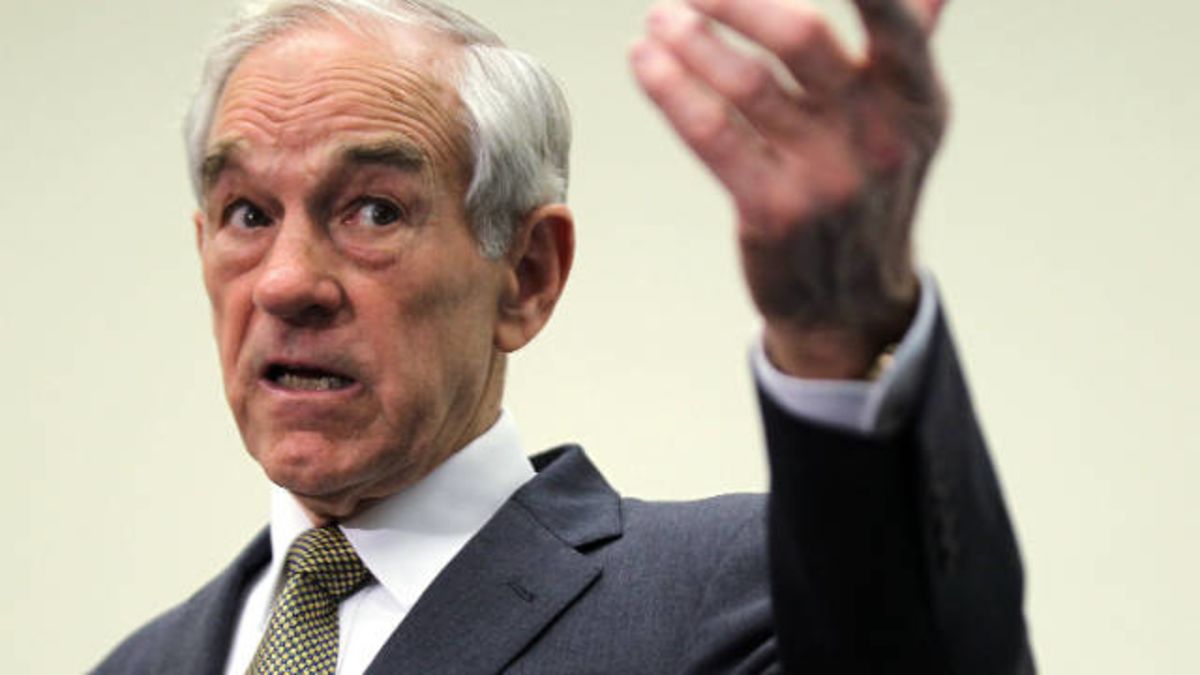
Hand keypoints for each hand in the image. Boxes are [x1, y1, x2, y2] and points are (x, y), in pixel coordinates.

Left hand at [631, 0, 947, 377]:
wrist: (851, 298)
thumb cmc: (871, 189)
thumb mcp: (907, 118)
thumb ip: (908, 40)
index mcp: (915, 97)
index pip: (896, 15)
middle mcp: (876, 134)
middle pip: (802, 37)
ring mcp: (825, 176)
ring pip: (746, 84)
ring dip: (690, 40)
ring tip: (659, 18)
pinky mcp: (772, 210)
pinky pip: (711, 134)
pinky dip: (670, 88)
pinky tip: (645, 62)